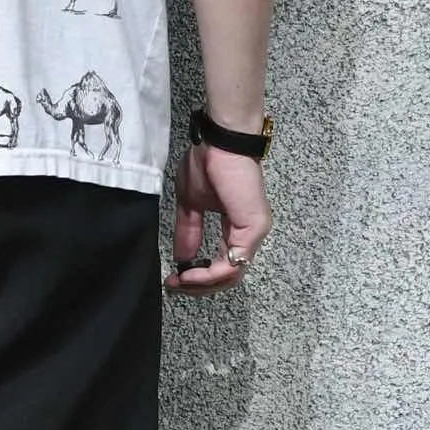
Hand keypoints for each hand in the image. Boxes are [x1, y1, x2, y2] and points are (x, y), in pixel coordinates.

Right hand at [166, 143, 272, 296]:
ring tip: (181, 281)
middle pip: (229, 276)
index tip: (174, 277)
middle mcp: (249, 234)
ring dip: (203, 282)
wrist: (220, 142)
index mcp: (237, 227)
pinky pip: (232, 263)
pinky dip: (210, 273)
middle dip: (199, 285)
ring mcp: (254, 233)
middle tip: (176, 286)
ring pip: (232, 274)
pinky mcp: (253, 229)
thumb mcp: (190, 204)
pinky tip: (191, 272)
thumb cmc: (208, 163)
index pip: (223, 263)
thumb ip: (188, 231)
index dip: (198, 275)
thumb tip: (181, 257)